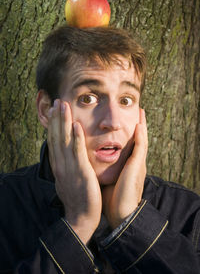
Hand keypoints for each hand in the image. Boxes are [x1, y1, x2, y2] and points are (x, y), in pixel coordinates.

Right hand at [47, 99, 101, 243]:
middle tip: (57, 101)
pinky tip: (76, 125)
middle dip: (56, 118)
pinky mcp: (81, 172)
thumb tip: (66, 157)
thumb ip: (67, 166)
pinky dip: (76, 138)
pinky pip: (77, 153)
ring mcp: (69, 168)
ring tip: (63, 106)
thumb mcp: (68, 179)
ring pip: (64, 141)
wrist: (82, 218)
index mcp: (59, 166)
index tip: (54, 111)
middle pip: (56, 137)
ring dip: (63, 122)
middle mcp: (61, 165)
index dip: (53, 125)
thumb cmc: (78, 198)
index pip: (54, 141)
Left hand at [102, 109, 147, 228]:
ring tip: (142, 111)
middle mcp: (134, 162)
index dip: (130, 131)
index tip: (127, 120)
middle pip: (138, 139)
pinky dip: (140, 136)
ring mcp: (137, 164)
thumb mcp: (108, 178)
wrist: (120, 214)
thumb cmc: (111, 198)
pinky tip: (139, 125)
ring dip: (142, 125)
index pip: (130, 144)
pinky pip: (140, 148)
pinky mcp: (137, 167)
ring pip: (142, 140)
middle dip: (139, 124)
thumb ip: (104, 168)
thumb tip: (92, 160)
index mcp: (127, 164)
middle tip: (139, 110)